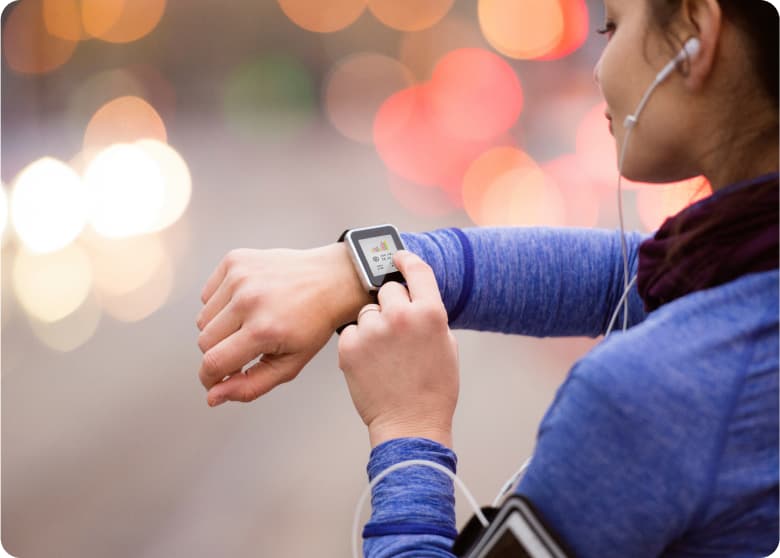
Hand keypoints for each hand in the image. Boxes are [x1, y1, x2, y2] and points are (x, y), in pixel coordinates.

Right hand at [196, 243, 372, 405]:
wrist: (331, 280)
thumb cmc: (314, 323)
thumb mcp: (290, 364)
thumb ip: (250, 386)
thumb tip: (213, 396)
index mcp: (263, 329)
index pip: (213, 363)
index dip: (209, 379)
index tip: (214, 381)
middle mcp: (248, 300)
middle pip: (204, 342)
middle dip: (219, 352)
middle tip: (245, 348)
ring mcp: (240, 276)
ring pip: (203, 319)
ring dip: (220, 328)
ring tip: (250, 322)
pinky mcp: (235, 260)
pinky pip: (208, 294)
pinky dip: (221, 304)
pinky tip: (247, 302)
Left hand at [337, 250, 458, 448]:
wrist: (410, 424)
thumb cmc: (433, 389)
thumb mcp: (446, 345)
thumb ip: (429, 315)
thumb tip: (414, 296)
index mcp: (431, 313)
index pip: (416, 269)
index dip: (406, 259)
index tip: (398, 256)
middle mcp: (401, 316)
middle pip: (386, 290)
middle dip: (390, 304)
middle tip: (396, 331)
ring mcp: (373, 331)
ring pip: (366, 311)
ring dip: (373, 325)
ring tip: (385, 354)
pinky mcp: (350, 347)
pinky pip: (351, 331)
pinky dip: (358, 343)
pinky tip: (372, 363)